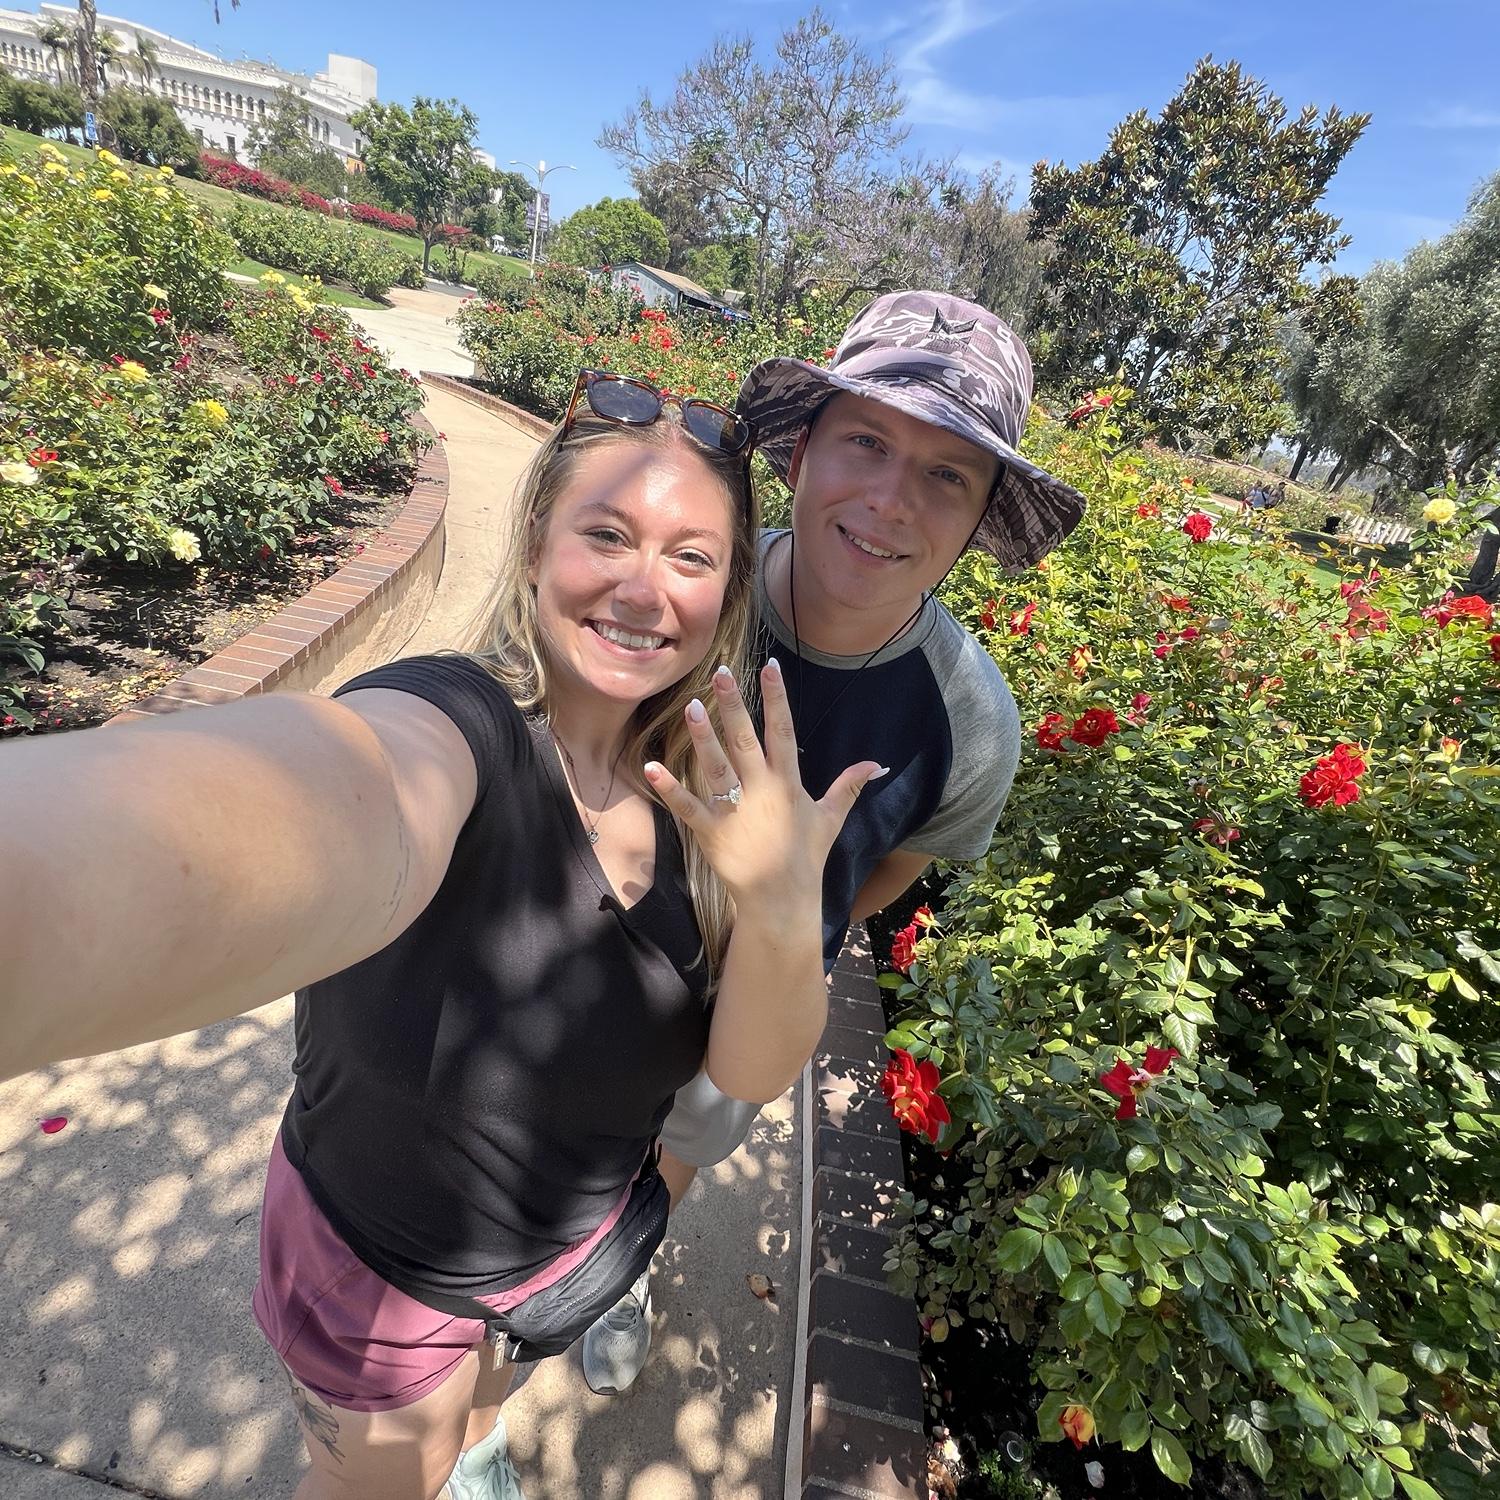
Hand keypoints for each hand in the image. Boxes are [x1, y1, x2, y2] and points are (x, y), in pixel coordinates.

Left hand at [643, 659, 884, 910]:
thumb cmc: (806, 857)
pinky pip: (687, 806)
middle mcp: (761, 792)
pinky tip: (651, 767)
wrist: (782, 901)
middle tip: (721, 674)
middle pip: (746, 742)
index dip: (776, 698)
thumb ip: (849, 786)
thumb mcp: (831, 818)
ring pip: (716, 768)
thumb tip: (877, 764)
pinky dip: (669, 788)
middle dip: (733, 707)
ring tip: (691, 708)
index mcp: (788, 784)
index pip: (783, 731)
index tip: (769, 666)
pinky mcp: (711, 832)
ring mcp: (735, 812)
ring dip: (703, 738)